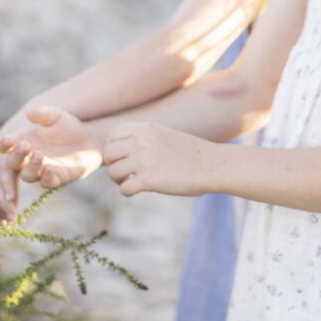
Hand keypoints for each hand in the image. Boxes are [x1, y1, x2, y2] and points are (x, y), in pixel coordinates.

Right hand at [0, 107, 103, 222]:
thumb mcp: (55, 116)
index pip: (6, 147)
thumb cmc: (67, 126)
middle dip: (16, 156)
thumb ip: (42, 114)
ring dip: (31, 167)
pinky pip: (47, 183)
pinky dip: (46, 178)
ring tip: (39, 155)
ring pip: (28, 176)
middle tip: (25, 146)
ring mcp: (41, 170)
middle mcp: (28, 159)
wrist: (89, 138)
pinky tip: (48, 169)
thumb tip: (29, 113)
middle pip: (13, 164)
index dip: (4, 145)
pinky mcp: (57, 178)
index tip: (8, 140)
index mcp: (23, 142)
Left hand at [103, 122, 217, 197]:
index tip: (125, 157)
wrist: (212, 165)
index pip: (112, 135)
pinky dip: (128, 192)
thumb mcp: (163, 134)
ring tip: (132, 182)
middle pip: (108, 154)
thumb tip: (118, 151)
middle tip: (126, 173)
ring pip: (113, 172)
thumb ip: (142, 138)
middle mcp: (141, 141)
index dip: (115, 148)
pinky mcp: (149, 180)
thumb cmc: (190, 153)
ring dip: (119, 180)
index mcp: (145, 128)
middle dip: (114, 165)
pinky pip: (124, 188)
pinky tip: (139, 191)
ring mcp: (144, 160)